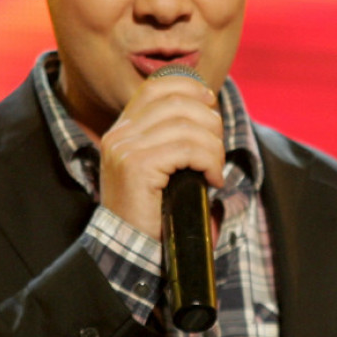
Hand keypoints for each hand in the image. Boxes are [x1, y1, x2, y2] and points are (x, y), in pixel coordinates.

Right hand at [99, 74, 223, 239]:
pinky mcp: (137, 166)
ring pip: (187, 126)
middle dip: (210, 122)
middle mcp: (119, 134)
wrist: (130, 249)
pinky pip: (187, 149)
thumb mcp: (160, 168)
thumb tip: (209, 110)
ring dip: (214, 148)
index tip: (211, 104)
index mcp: (123, 130)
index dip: (190, 86)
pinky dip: (209, 162)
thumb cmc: (153, 213)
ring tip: (215, 171)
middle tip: (217, 151)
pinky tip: (211, 181)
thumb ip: (172, 139)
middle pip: (177, 102)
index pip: (156, 86)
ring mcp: (125, 149)